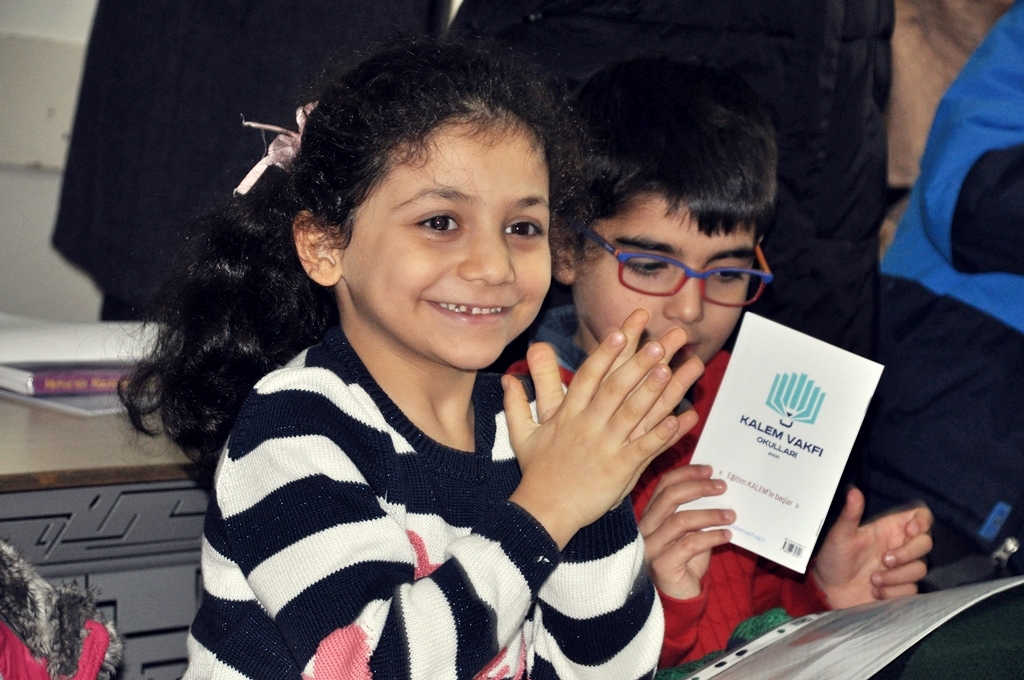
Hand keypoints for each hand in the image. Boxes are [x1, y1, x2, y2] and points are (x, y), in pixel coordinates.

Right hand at [503, 309, 703, 548]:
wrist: (543, 511)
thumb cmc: (536, 474)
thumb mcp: (522, 435)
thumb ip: (516, 404)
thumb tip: (507, 378)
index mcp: (569, 415)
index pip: (589, 377)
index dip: (606, 353)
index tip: (621, 332)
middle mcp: (588, 426)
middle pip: (615, 388)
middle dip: (637, 363)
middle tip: (658, 341)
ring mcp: (604, 447)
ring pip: (632, 414)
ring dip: (652, 391)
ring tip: (670, 368)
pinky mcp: (618, 470)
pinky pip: (643, 448)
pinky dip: (662, 434)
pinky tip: (680, 419)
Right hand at [639, 464, 733, 599]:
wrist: (679, 598)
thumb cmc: (686, 562)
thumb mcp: (691, 532)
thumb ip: (697, 512)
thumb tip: (718, 488)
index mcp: (651, 515)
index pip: (664, 485)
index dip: (686, 474)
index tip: (709, 469)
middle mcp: (645, 528)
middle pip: (669, 497)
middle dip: (698, 487)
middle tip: (722, 486)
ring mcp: (650, 547)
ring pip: (680, 520)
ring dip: (710, 514)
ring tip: (731, 515)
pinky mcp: (661, 565)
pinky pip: (689, 544)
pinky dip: (712, 537)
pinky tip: (727, 536)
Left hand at [812, 487, 932, 608]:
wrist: (829, 591)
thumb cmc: (833, 559)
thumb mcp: (840, 535)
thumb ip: (850, 514)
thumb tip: (853, 492)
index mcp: (889, 529)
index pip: (920, 517)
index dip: (922, 521)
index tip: (910, 531)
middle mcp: (899, 546)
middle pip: (926, 543)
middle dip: (907, 553)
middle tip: (884, 560)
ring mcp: (902, 568)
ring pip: (920, 569)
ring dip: (895, 576)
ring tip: (873, 579)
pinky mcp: (902, 588)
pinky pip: (912, 590)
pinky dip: (893, 592)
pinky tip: (876, 592)